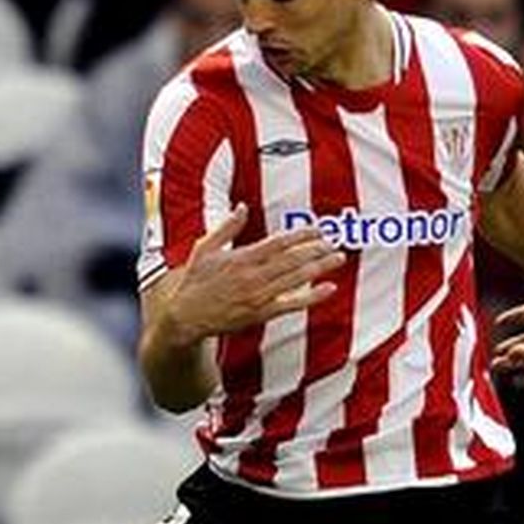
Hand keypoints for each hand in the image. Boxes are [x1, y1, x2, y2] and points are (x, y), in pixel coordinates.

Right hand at [162, 206, 342, 344]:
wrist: (185, 316)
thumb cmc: (195, 281)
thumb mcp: (205, 248)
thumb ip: (227, 227)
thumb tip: (242, 207)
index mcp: (242, 258)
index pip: (279, 243)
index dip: (301, 235)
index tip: (317, 229)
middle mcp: (253, 276)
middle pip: (293, 259)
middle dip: (316, 250)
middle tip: (334, 243)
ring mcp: (259, 296)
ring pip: (296, 279)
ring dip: (320, 268)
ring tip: (338, 258)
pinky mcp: (261, 314)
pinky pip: (292, 304)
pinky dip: (312, 296)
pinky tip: (329, 288)